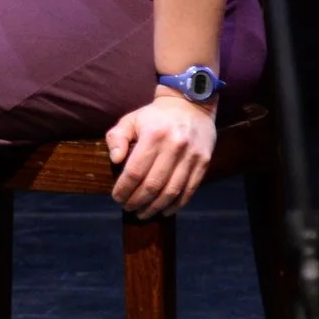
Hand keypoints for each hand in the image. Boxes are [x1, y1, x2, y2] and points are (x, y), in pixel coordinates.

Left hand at [104, 93, 217, 219]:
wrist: (191, 104)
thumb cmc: (155, 116)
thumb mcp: (130, 120)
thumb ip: (117, 138)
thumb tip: (115, 160)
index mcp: (153, 135)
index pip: (135, 171)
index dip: (124, 188)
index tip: (116, 197)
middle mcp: (174, 146)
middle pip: (153, 184)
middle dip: (137, 201)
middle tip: (128, 208)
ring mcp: (192, 156)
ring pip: (172, 191)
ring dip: (155, 207)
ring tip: (143, 213)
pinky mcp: (203, 162)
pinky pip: (189, 190)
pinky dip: (176, 204)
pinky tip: (165, 211)